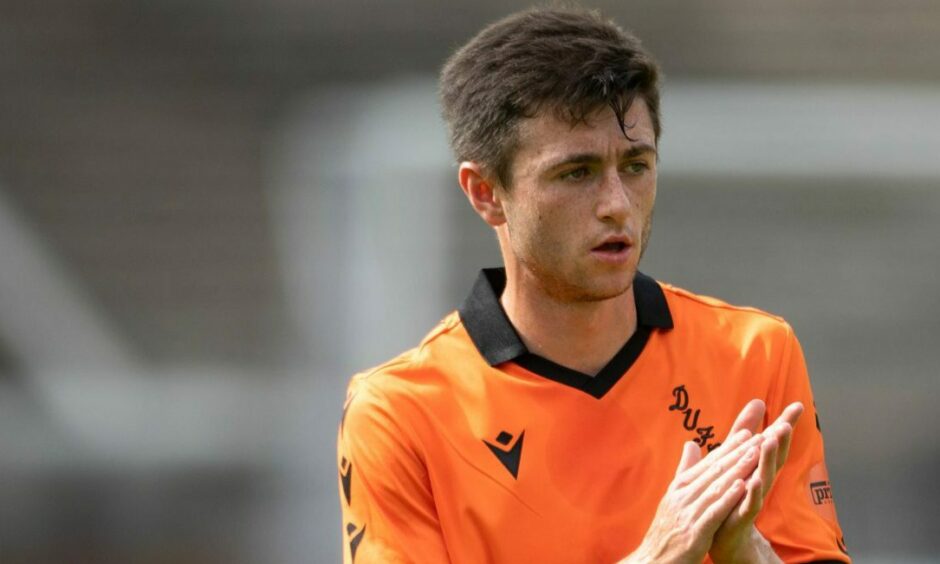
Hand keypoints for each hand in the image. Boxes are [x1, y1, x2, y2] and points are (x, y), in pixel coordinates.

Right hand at [622, 429, 763, 562]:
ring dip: (737, 469)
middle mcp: (682, 496)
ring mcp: (687, 513)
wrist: (653, 562)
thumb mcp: (673, 498)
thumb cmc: (666, 532)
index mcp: (679, 487)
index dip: (728, 448)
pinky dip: (728, 497)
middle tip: (759, 436)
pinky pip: (714, 511)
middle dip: (738, 452)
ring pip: (717, 486)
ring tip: (755, 454)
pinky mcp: (694, 532)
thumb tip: (691, 444)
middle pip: (715, 470)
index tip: (747, 433)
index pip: (708, 463)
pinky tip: (742, 485)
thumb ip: (684, 471)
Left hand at [708, 401, 803, 563]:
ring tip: (771, 440)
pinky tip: (753, 480)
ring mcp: (752, 498)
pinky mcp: (742, 515)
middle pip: (774, 458)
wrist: (723, 536)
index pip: (773, 443)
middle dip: (781, 441)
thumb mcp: (736, 459)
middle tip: (786, 422)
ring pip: (763, 477)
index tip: (797, 406)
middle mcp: (759, 481)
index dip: (784, 425)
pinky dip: (752, 491)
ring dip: (768, 460)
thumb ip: (742, 434)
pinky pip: (749, 503)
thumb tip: (755, 404)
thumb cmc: (732, 496)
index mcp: (756, 468)